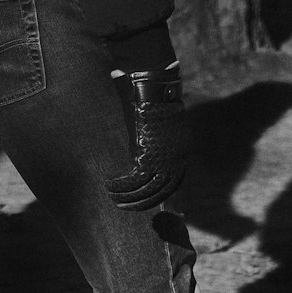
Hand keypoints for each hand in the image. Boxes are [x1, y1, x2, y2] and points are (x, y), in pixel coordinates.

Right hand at [105, 64, 188, 211]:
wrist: (155, 86)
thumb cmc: (156, 99)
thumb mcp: (161, 125)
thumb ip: (157, 142)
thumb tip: (144, 153)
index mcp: (182, 154)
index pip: (174, 185)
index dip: (160, 197)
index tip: (149, 204)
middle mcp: (176, 161)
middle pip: (159, 193)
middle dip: (141, 203)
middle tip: (124, 206)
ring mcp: (164, 160)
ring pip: (145, 190)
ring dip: (127, 197)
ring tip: (113, 197)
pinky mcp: (148, 157)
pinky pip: (134, 181)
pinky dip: (121, 186)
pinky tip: (110, 185)